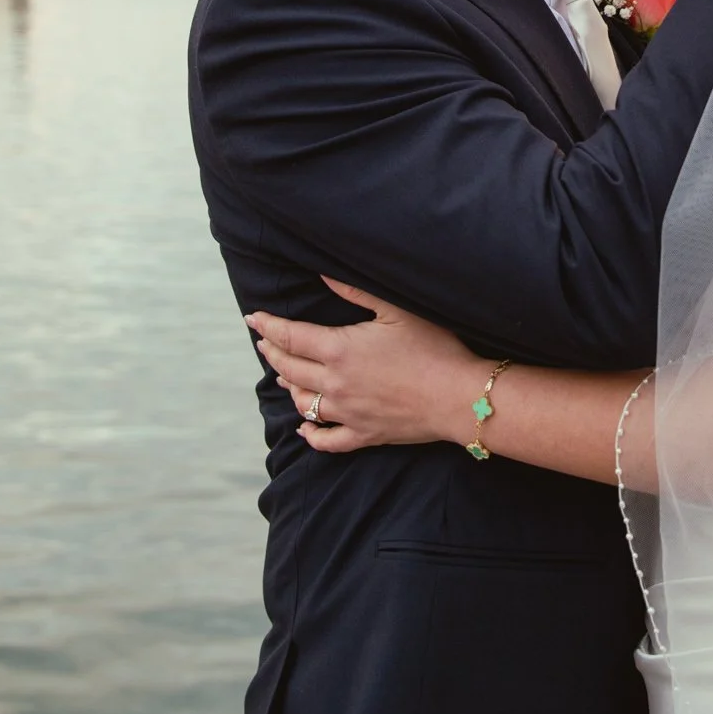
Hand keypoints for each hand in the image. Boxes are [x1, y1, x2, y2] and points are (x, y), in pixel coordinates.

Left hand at [247, 279, 488, 454]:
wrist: (459, 396)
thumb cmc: (433, 347)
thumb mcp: (395, 310)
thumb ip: (354, 290)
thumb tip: (321, 274)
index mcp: (339, 350)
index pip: (290, 337)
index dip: (268, 326)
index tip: (253, 318)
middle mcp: (335, 384)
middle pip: (289, 369)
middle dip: (272, 353)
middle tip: (264, 341)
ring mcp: (347, 412)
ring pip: (302, 402)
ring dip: (289, 386)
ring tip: (283, 374)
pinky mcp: (364, 434)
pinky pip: (327, 439)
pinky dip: (310, 434)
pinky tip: (304, 428)